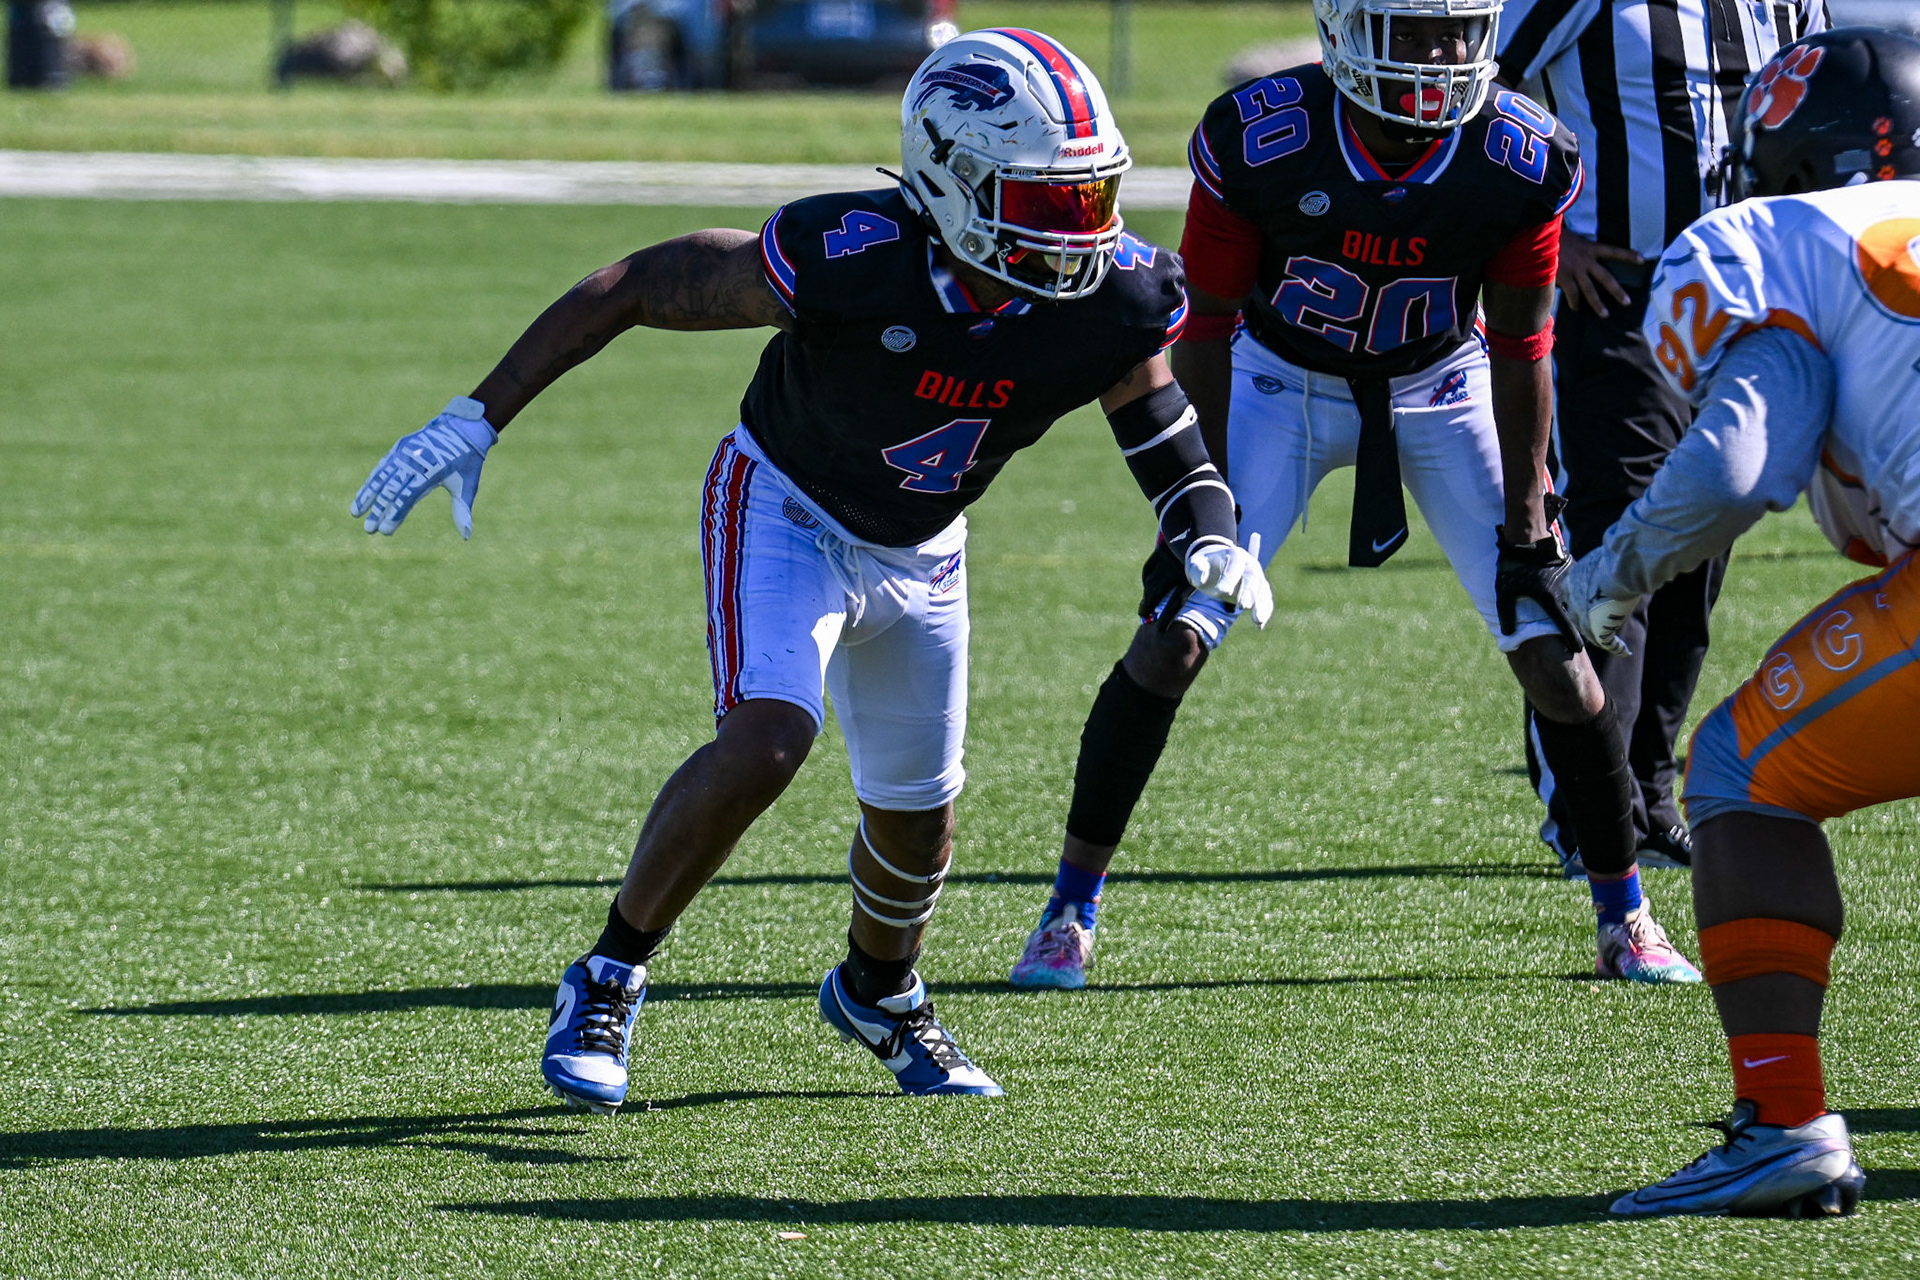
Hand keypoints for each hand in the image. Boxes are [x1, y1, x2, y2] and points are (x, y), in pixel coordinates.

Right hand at [351, 397, 496, 538]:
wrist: (463, 428)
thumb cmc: (467, 461)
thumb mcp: (468, 485)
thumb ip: (462, 510)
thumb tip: (466, 536)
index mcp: (431, 472)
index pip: (407, 498)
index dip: (395, 515)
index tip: (385, 531)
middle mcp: (413, 461)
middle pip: (391, 490)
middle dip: (378, 511)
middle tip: (368, 530)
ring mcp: (404, 452)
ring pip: (381, 476)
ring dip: (367, 496)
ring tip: (355, 512)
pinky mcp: (400, 447)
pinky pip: (382, 466)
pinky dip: (372, 481)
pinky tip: (364, 494)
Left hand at [1186, 532, 1273, 628]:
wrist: (1216, 564)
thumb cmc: (1205, 564)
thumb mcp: (1196, 563)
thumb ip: (1197, 569)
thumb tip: (1201, 579)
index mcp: (1234, 555)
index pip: (1235, 564)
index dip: (1229, 577)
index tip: (1221, 591)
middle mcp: (1249, 565)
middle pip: (1252, 577)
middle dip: (1248, 592)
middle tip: (1243, 607)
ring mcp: (1257, 577)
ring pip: (1262, 591)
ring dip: (1261, 606)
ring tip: (1258, 621)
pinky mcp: (1259, 590)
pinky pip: (1265, 600)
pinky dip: (1264, 612)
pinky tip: (1259, 626)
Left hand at [1493, 527, 1580, 650]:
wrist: (1527, 538)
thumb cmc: (1513, 566)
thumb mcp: (1504, 592)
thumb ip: (1506, 614)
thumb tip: (1508, 634)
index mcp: (1550, 600)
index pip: (1564, 625)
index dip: (1572, 639)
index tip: (1578, 650)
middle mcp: (1564, 592)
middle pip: (1571, 612)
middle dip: (1571, 623)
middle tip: (1570, 633)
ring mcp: (1569, 579)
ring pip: (1573, 597)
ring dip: (1571, 605)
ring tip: (1567, 612)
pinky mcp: (1571, 567)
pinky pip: (1573, 583)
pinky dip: (1570, 589)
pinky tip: (1560, 589)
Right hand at [1557, 231, 1643, 318]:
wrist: (1540, 238)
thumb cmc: (1555, 236)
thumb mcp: (1573, 238)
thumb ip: (1580, 249)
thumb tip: (1582, 257)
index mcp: (1591, 248)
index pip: (1614, 251)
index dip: (1628, 255)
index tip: (1642, 260)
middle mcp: (1586, 260)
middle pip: (1606, 278)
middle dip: (1617, 291)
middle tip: (1627, 302)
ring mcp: (1575, 270)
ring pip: (1590, 290)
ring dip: (1598, 304)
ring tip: (1605, 315)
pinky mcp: (1564, 277)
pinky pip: (1572, 294)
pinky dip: (1574, 302)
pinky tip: (1576, 309)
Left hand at [1565, 552, 1638, 655]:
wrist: (1620, 568)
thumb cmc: (1614, 557)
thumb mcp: (1601, 557)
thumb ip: (1600, 562)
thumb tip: (1610, 553)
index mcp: (1570, 582)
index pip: (1572, 597)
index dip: (1580, 602)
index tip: (1587, 606)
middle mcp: (1573, 601)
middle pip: (1576, 616)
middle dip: (1586, 622)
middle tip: (1597, 626)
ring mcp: (1584, 617)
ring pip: (1590, 631)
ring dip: (1601, 636)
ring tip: (1613, 643)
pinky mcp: (1599, 629)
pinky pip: (1607, 642)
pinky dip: (1617, 647)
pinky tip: (1625, 651)